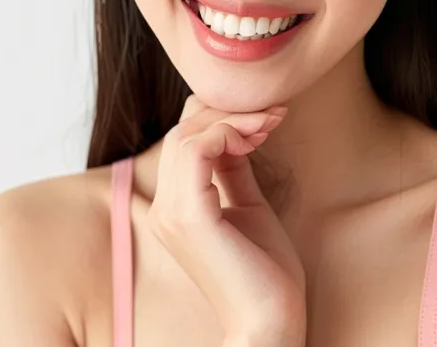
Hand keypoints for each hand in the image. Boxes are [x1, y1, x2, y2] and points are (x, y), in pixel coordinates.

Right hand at [147, 95, 306, 345]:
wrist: (269, 324)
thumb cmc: (266, 275)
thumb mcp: (248, 207)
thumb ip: (234, 171)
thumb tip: (235, 133)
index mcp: (174, 208)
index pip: (181, 140)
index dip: (220, 118)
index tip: (265, 120)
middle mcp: (164, 208)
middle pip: (181, 130)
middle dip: (228, 112)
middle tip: (272, 113)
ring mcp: (171, 212)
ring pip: (187, 135)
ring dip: (232, 119)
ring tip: (270, 122)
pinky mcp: (190, 216)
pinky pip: (196, 151)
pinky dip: (227, 133)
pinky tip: (256, 138)